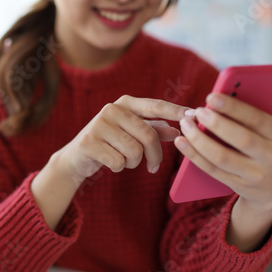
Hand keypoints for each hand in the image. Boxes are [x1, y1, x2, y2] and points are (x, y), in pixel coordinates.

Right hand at [57, 95, 192, 181]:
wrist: (76, 158)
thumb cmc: (110, 144)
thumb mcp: (133, 134)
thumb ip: (154, 131)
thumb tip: (177, 132)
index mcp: (126, 104)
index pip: (156, 105)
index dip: (176, 110)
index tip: (194, 115)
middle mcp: (112, 109)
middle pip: (148, 135)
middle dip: (154, 156)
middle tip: (154, 167)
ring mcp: (99, 124)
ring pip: (134, 151)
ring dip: (134, 163)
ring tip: (125, 161)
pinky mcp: (89, 142)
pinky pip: (119, 162)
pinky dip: (119, 168)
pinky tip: (110, 163)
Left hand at [175, 72, 271, 211]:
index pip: (258, 119)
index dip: (234, 108)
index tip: (212, 96)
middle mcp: (271, 156)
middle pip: (241, 139)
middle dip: (217, 124)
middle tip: (197, 110)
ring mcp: (254, 174)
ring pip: (223, 157)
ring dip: (200, 141)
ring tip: (185, 124)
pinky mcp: (237, 185)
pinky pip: (212, 170)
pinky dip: (194, 156)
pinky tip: (182, 142)